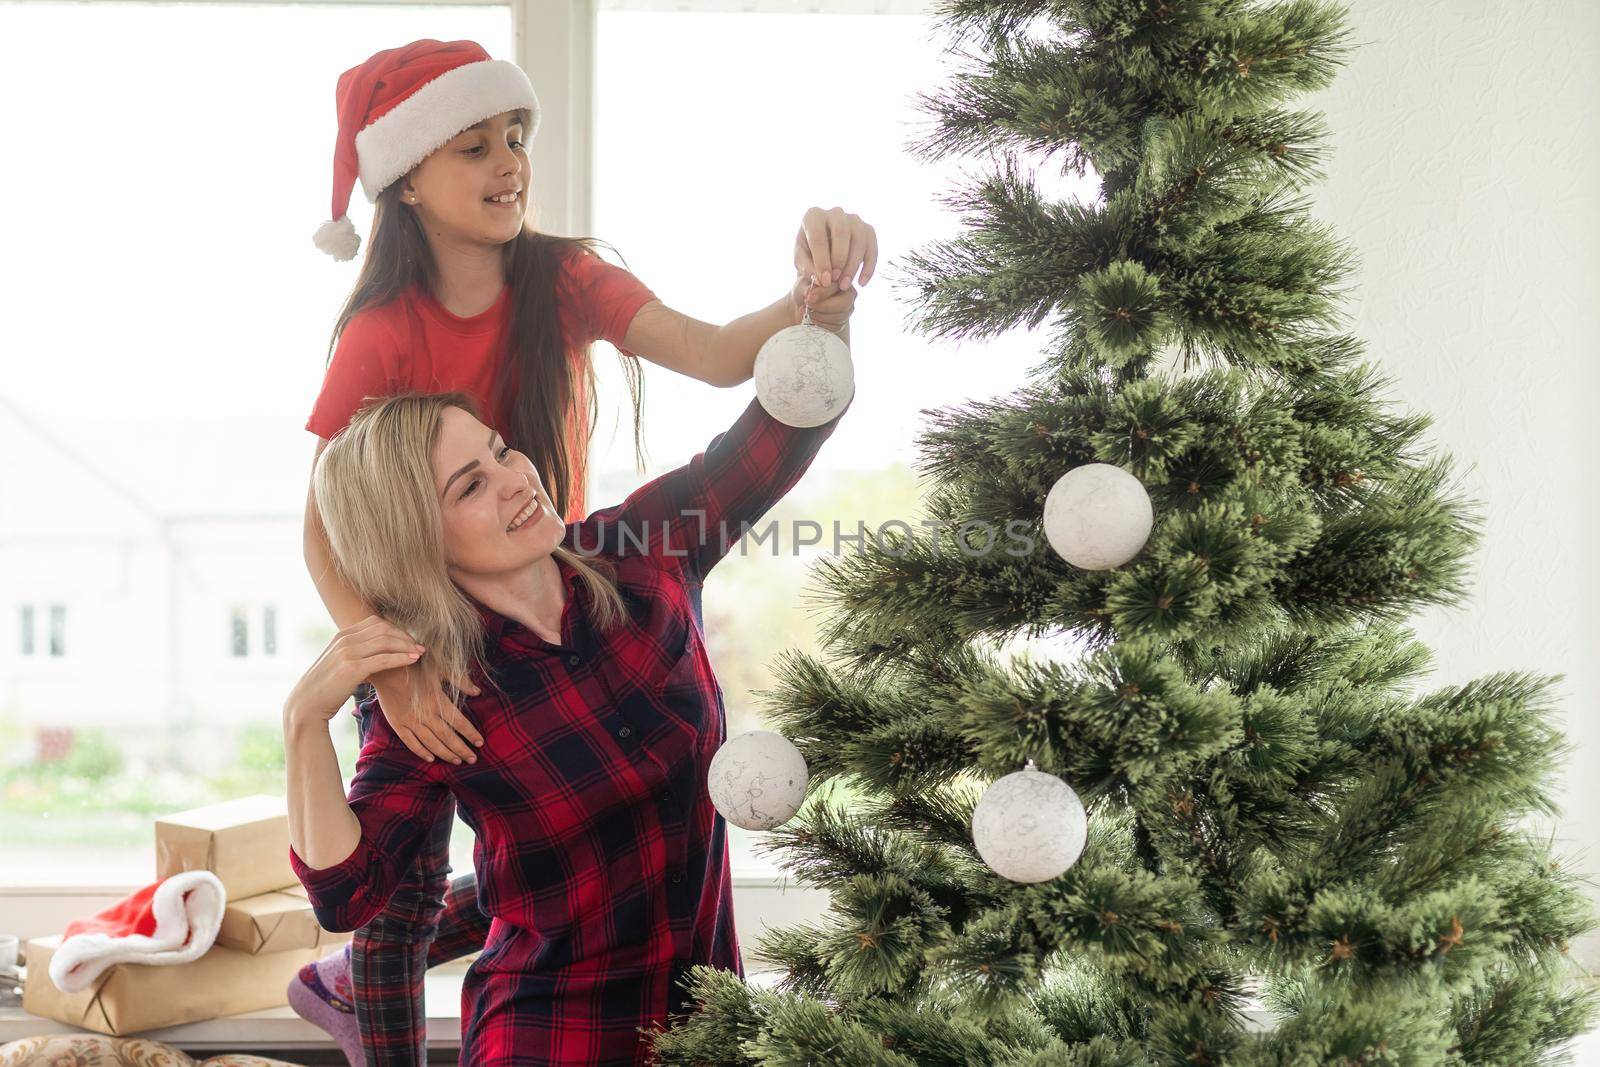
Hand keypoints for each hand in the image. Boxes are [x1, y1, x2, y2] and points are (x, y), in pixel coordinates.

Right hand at [285, 615, 427, 726]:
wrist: (307, 705)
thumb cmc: (326, 687)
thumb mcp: (340, 662)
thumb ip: (356, 652)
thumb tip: (378, 650)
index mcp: (342, 635)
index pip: (375, 622)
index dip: (396, 629)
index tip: (409, 640)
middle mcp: (344, 639)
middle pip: (383, 628)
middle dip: (405, 636)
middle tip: (419, 646)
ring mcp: (347, 652)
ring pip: (386, 641)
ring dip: (407, 646)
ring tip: (420, 653)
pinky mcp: (352, 668)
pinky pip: (383, 658)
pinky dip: (401, 658)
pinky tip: (413, 661)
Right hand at [369, 655, 484, 765]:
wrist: (385, 668)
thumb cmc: (415, 665)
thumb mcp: (440, 668)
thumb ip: (460, 681)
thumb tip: (477, 691)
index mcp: (438, 701)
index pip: (459, 722)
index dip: (471, 734)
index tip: (480, 743)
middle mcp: (426, 714)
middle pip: (447, 736)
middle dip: (461, 749)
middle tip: (472, 759)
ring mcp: (411, 721)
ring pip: (431, 742)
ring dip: (445, 753)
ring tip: (457, 761)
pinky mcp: (398, 724)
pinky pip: (410, 742)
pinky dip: (421, 751)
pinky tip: (431, 758)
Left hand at [790, 206, 876, 328]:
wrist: (824, 254)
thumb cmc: (809, 255)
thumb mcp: (801, 261)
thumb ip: (807, 268)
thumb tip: (820, 279)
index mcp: (813, 216)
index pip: (818, 236)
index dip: (822, 260)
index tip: (824, 281)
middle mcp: (835, 213)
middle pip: (841, 232)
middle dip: (839, 259)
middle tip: (835, 280)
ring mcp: (854, 220)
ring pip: (859, 239)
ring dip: (853, 265)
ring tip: (845, 285)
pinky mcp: (868, 230)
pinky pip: (872, 247)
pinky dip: (868, 267)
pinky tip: (862, 282)